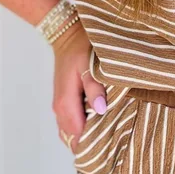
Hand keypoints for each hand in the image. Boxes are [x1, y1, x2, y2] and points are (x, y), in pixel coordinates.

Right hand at [51, 19, 106, 153]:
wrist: (67, 34)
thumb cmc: (79, 47)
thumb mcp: (89, 63)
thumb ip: (94, 87)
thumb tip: (101, 109)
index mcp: (66, 102)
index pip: (78, 135)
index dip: (94, 139)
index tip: (113, 136)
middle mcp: (60, 109)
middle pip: (74, 137)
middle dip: (93, 138)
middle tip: (115, 131)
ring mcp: (61, 106)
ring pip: (72, 131)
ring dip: (88, 131)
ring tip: (110, 125)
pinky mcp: (65, 101)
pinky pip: (72, 122)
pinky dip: (84, 124)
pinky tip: (99, 116)